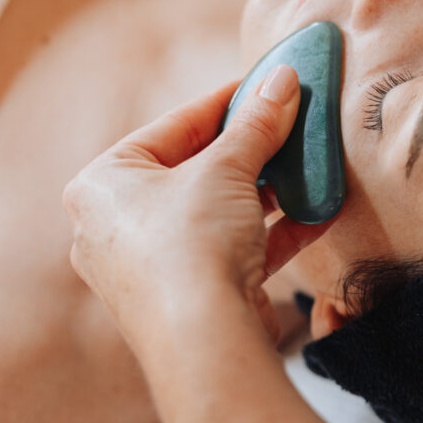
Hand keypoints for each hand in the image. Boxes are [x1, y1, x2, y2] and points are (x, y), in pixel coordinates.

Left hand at [63, 66, 328, 359]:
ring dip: (268, 191)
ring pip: (218, 212)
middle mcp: (116, 226)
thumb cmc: (190, 245)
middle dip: (251, 150)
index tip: (266, 85)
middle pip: (196, 170)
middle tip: (290, 124)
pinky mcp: (191, 297)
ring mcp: (153, 266)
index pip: (174, 127)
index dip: (227, 102)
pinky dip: (274, 232)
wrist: (204, 343)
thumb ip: (257, 124)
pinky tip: (320, 211)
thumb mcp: (227, 169)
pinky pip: (234, 250)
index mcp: (103, 184)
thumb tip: (283, 80)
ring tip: (308, 165)